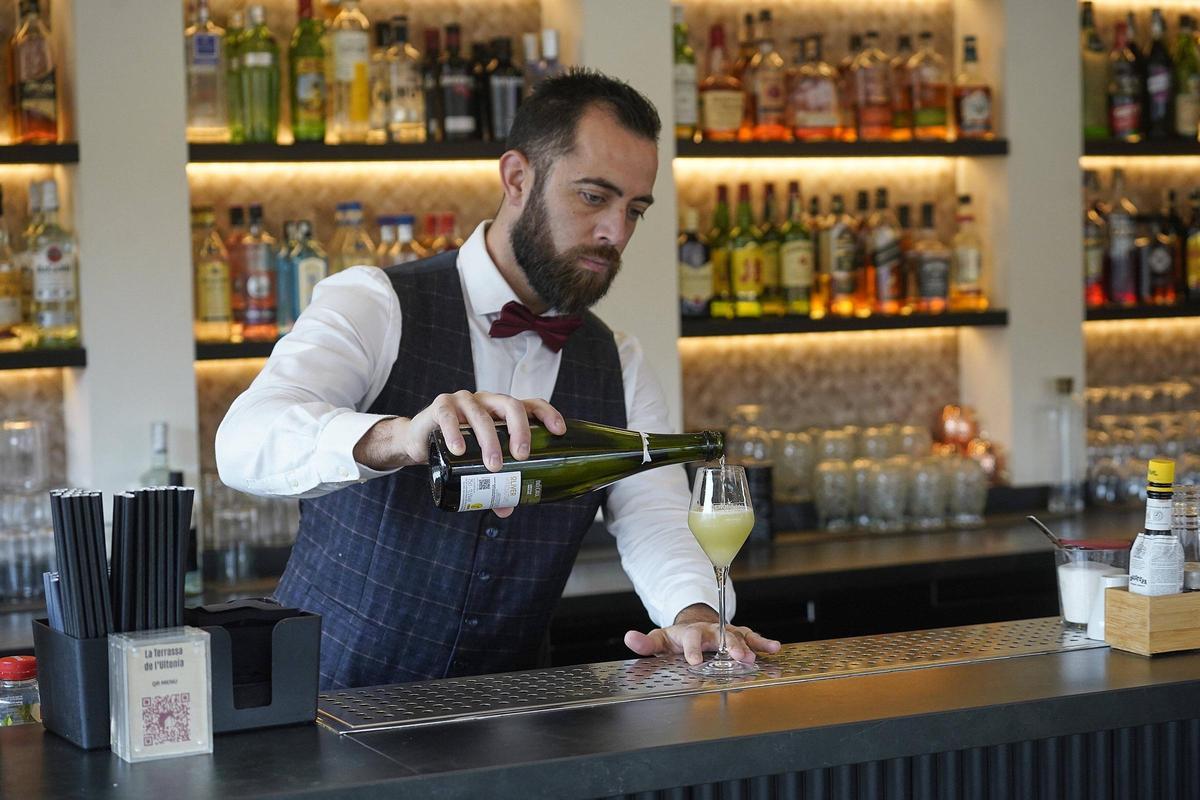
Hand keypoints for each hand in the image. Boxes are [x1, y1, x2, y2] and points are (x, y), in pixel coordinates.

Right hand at [354, 391, 564, 516]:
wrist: (421, 440)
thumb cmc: (458, 449)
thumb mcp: (478, 464)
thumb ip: (494, 483)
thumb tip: (507, 509)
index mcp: (502, 410)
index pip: (530, 404)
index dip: (547, 414)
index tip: (559, 431)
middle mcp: (486, 400)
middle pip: (510, 405)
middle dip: (520, 430)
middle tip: (522, 457)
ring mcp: (463, 400)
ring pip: (481, 414)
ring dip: (490, 440)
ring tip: (493, 466)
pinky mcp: (440, 405)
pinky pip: (448, 416)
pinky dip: (455, 432)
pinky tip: (459, 450)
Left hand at [623, 604, 780, 665]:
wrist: (695, 625)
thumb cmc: (677, 638)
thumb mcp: (659, 640)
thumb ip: (645, 643)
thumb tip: (629, 638)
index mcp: (690, 633)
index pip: (691, 640)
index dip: (692, 650)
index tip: (695, 663)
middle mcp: (711, 631)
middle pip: (721, 636)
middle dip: (730, 647)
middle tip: (739, 658)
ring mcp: (726, 632)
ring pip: (740, 636)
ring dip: (751, 644)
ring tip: (761, 653)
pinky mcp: (739, 635)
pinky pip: (753, 638)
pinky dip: (763, 642)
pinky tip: (775, 648)